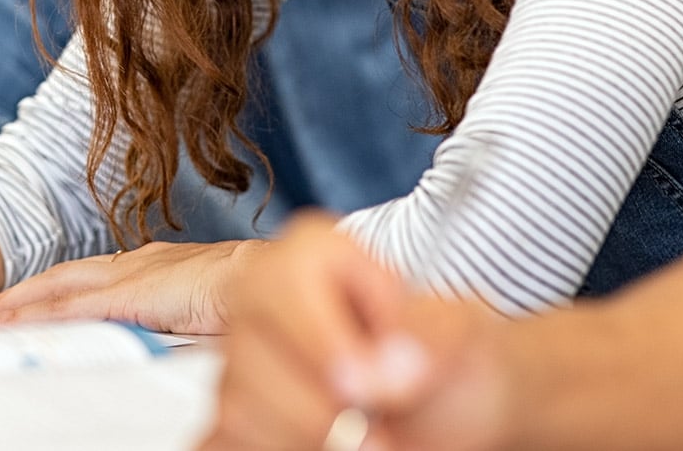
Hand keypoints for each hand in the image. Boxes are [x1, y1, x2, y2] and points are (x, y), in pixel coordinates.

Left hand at [0, 238, 267, 334]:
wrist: (272, 281)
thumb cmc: (249, 301)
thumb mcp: (200, 318)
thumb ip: (171, 330)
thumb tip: (156, 352)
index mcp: (153, 269)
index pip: (90, 281)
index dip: (52, 293)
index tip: (22, 306)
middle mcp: (137, 264)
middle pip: (64, 278)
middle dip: (21, 295)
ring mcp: (133, 274)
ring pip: (60, 288)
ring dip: (20, 303)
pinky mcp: (132, 292)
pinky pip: (74, 305)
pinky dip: (40, 313)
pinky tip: (16, 324)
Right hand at [199, 214, 509, 450]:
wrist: (446, 395)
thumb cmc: (446, 354)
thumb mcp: (456, 335)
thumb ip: (421, 341)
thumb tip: (378, 372)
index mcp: (315, 251)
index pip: (283, 284)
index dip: (323, 344)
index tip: (365, 384)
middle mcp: (265, 290)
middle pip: (249, 355)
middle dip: (317, 410)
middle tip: (373, 423)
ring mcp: (243, 351)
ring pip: (235, 404)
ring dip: (299, 438)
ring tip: (352, 437)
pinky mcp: (237, 404)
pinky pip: (226, 435)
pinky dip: (270, 448)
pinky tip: (313, 445)